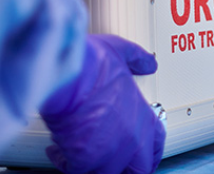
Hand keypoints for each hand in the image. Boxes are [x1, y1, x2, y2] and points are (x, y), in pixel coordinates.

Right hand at [41, 34, 164, 173]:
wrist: (68, 74)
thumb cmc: (91, 63)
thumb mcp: (122, 52)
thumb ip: (137, 59)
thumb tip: (148, 63)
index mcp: (143, 117)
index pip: (156, 146)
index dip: (150, 154)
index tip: (142, 156)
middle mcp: (131, 138)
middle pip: (138, 170)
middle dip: (124, 169)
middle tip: (107, 162)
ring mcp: (109, 152)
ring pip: (105, 173)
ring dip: (91, 165)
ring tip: (77, 152)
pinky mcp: (84, 160)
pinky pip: (75, 171)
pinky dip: (64, 162)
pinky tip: (56, 150)